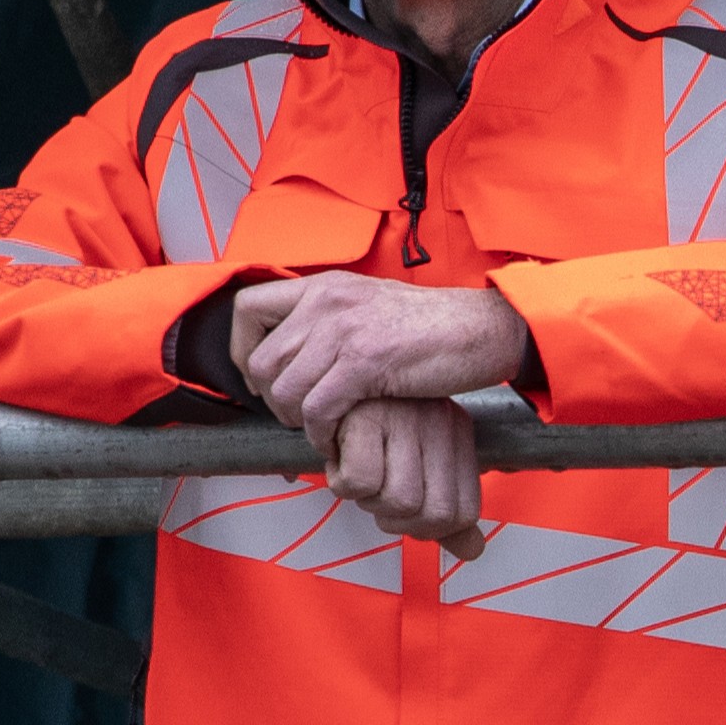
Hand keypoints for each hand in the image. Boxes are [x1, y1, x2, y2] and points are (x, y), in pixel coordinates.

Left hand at [230, 273, 532, 427]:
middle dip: (272, 400)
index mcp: (324, 286)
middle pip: (261, 360)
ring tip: (320, 430)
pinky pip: (318, 408)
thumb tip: (299, 354)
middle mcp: (326, 302)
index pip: (246, 309)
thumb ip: (331, 320)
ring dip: (297, 421)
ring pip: (284, 390)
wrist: (483, 328)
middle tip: (297, 415)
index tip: (260, 378)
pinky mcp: (365, 362)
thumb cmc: (434, 326)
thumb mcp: (369, 306)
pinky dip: (321, 433)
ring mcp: (344, 330)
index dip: (242, 351)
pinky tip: (337, 438)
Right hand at [319, 394, 486, 557]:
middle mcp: (440, 424)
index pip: (464, 514)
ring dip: (367, 500)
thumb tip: (471, 550)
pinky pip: (359, 483)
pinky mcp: (368, 417)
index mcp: (458, 435)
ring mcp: (407, 420)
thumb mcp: (417, 466)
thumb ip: (443, 509)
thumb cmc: (370, 427)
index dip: (428, 528)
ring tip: (357, 470)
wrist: (328, 388)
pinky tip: (339, 459)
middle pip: (434, 516)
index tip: (401, 508)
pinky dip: (341, 483)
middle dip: (395, 520)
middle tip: (375, 490)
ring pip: (399, 502)